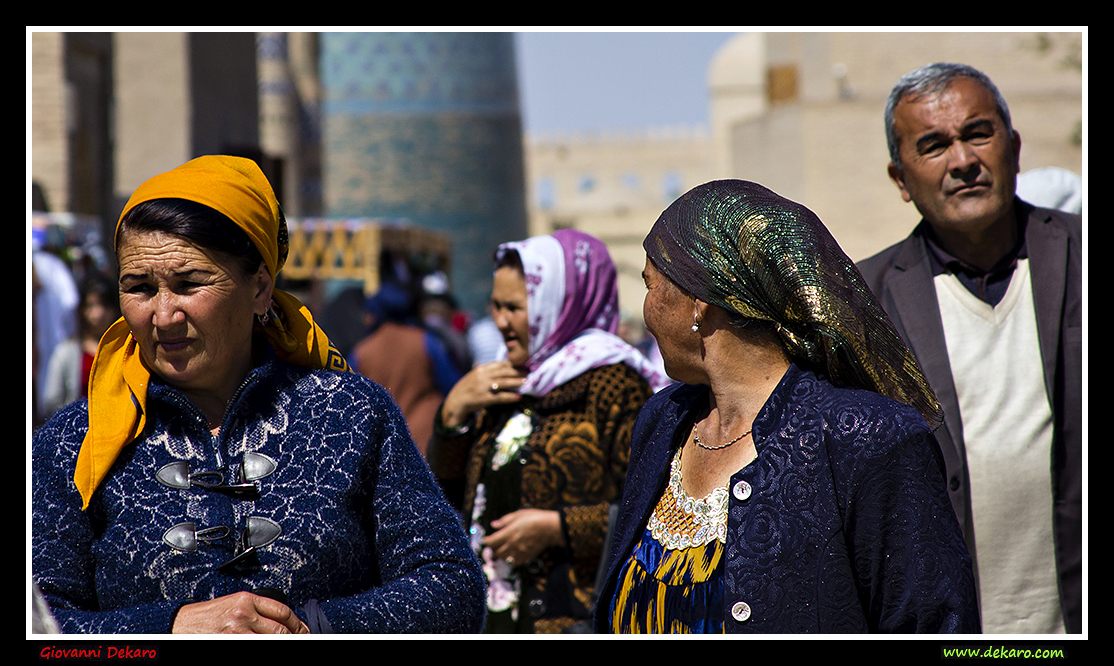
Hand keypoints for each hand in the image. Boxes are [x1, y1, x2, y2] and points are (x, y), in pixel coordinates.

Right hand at [171, 591, 308, 633]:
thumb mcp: (233, 604)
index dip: (298, 624)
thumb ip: (256, 610)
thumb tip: (281, 622)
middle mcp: (242, 614)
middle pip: (280, 630)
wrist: (178, 624)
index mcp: (246, 600)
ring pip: (270, 640)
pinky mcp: (229, 642)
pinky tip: (266, 645)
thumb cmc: (205, 616)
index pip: (283, 612)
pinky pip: (254, 646)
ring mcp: (236, 632)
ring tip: (287, 642)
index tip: (304, 630)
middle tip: (301, 639)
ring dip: (281, 642)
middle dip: (294, 637)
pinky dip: (264, 646)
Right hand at [440, 361, 526, 427]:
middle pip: (504, 372)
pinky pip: (501, 397)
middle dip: (517, 371)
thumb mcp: (474, 375)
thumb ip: (486, 371)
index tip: (521, 365)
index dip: (511, 364)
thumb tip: (501, 366)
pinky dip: (510, 397)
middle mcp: (483, 376)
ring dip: (516, 381)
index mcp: (481, 369)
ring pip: (504, 382)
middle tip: (528, 371)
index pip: (499, 364)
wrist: (456, 402)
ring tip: (526, 381)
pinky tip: (518, 397)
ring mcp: (484, 387)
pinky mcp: (485, 399)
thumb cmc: (466, 388)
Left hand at [484, 509, 563, 564]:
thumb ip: (504, 520)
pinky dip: (510, 559)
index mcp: (508, 533)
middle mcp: (512, 545)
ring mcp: (519, 552)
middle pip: (496, 552)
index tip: (486, 539)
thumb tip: (493, 525)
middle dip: (493, 548)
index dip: (486, 541)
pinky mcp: (527, 557)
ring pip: (504, 558)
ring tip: (502, 549)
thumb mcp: (518, 514)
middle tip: (494, 544)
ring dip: (500, 555)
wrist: (550, 528)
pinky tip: (512, 554)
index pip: (491, 541)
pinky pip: (514, 562)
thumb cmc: (534, 518)